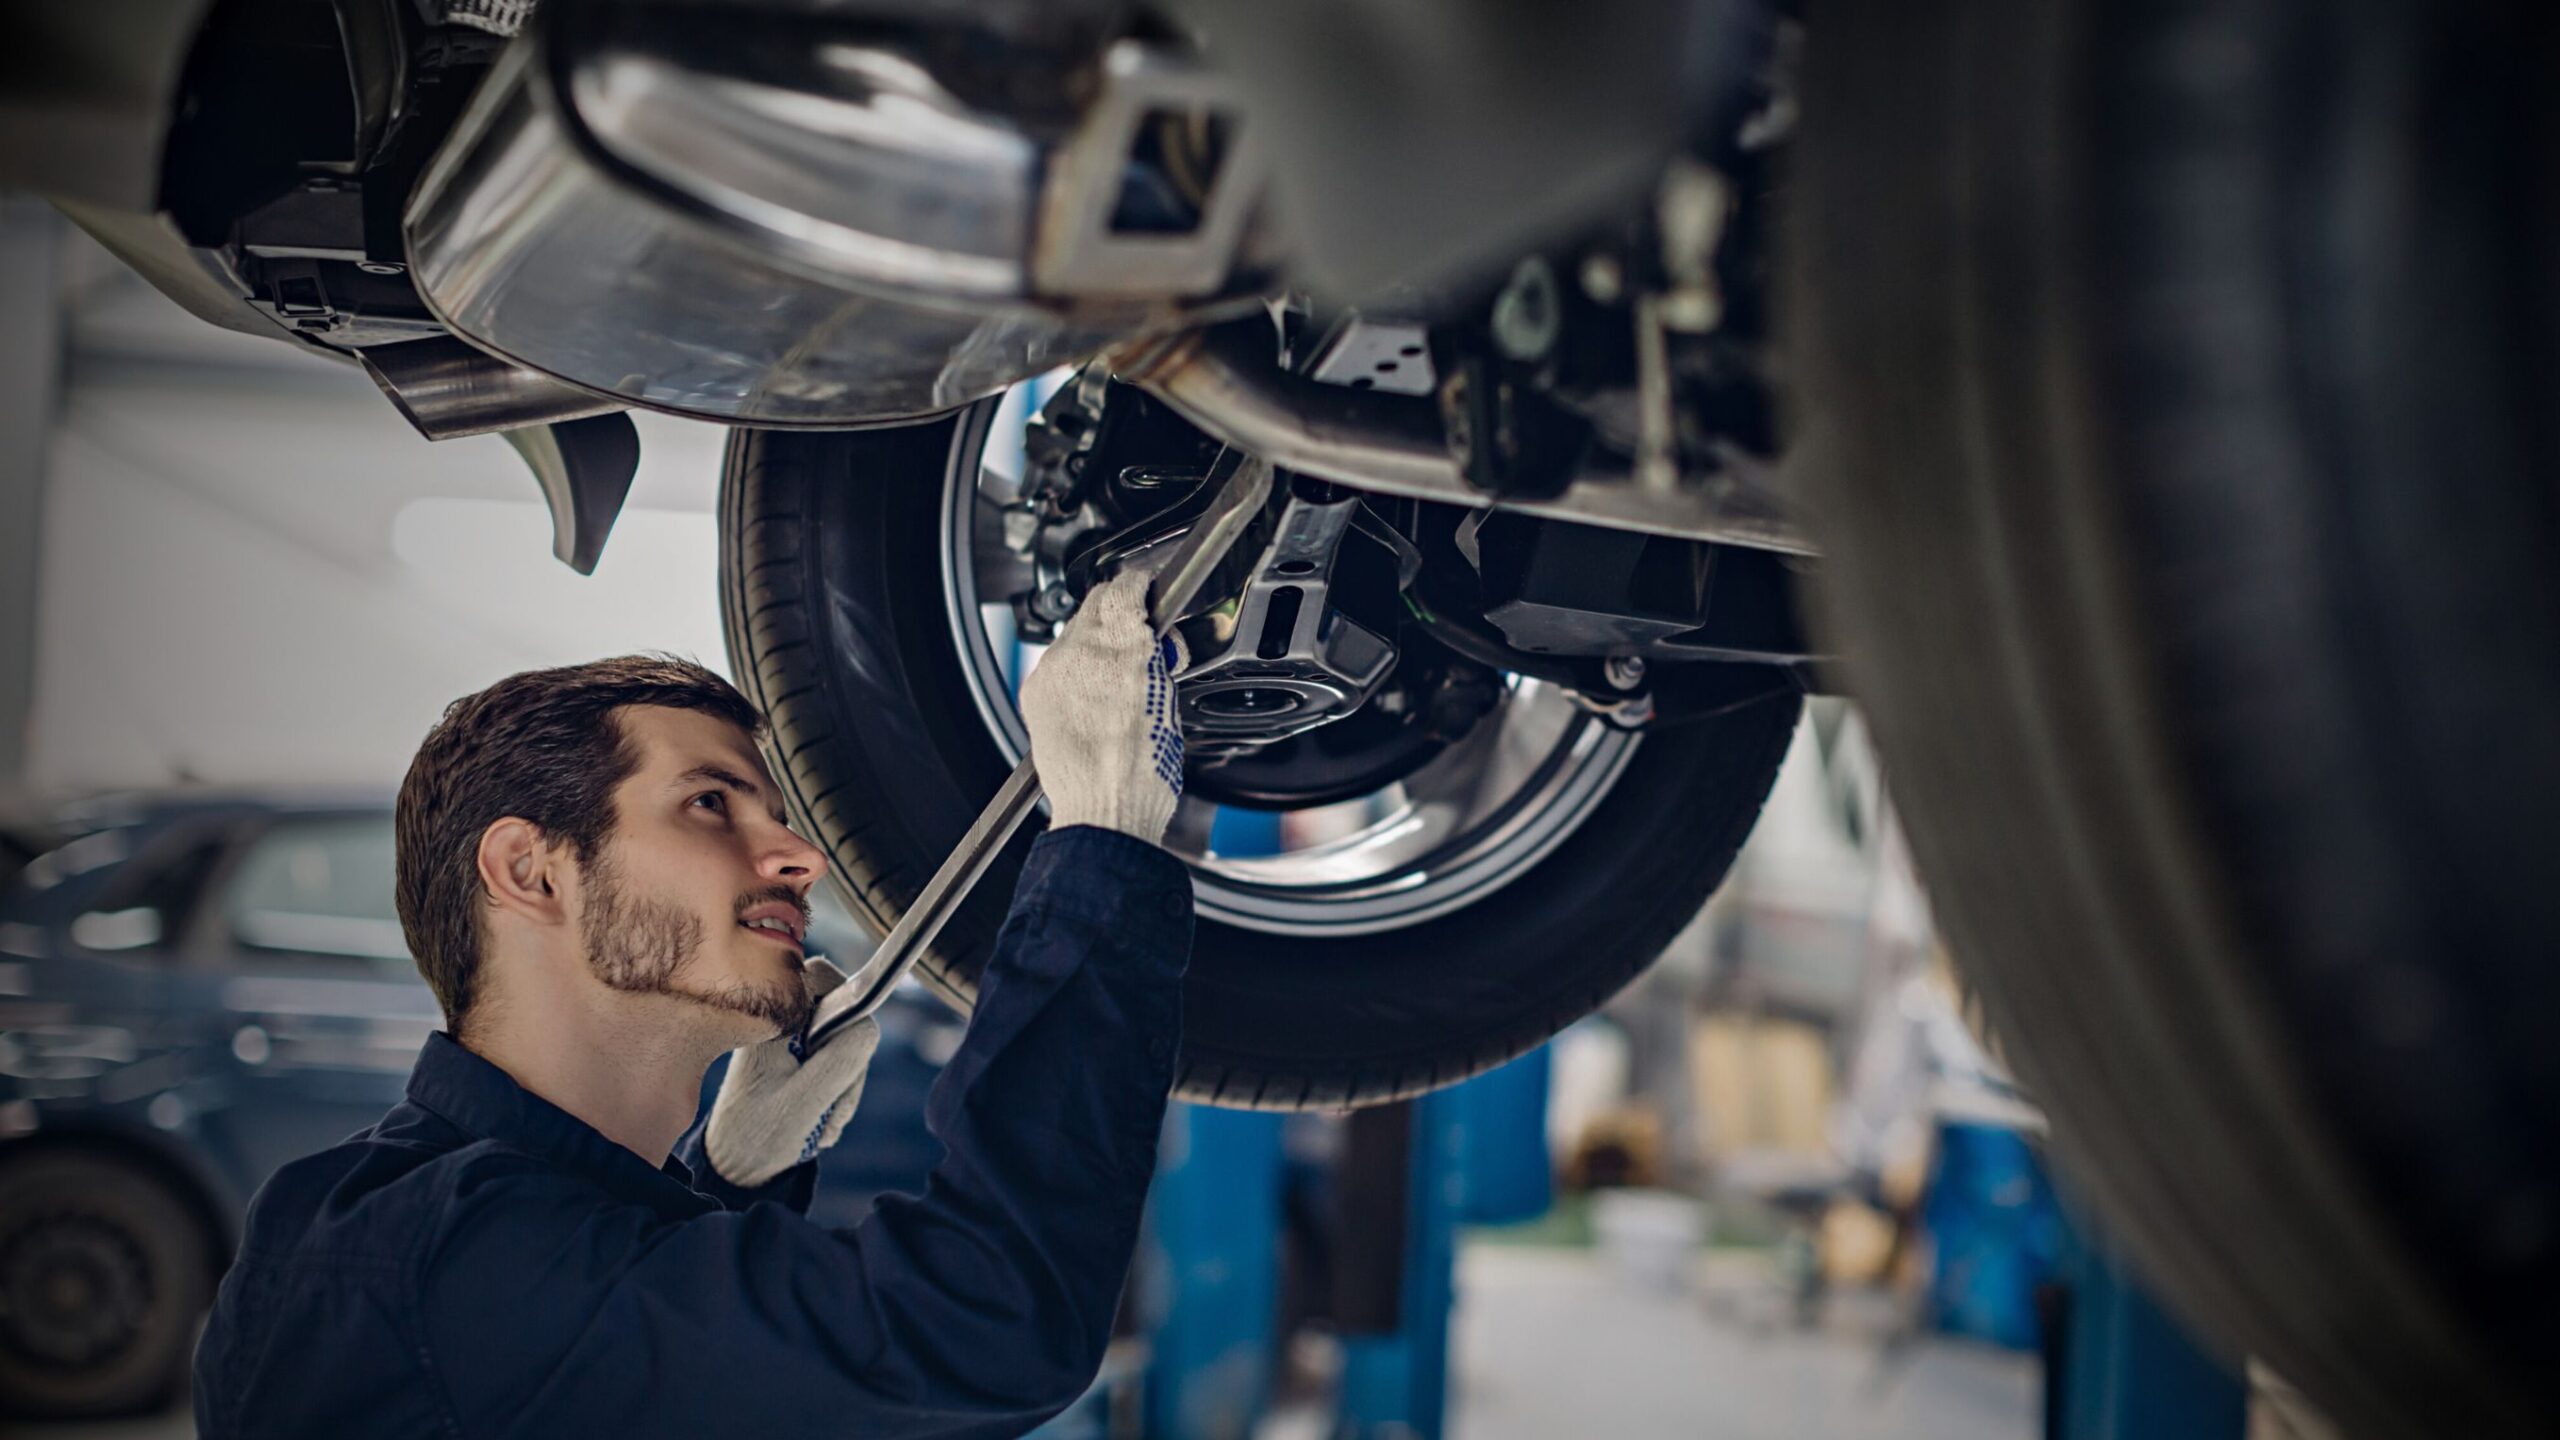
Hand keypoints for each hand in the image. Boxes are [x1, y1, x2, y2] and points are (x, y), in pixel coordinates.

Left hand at [703, 957, 882, 1187]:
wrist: (737, 1169)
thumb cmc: (761, 1135)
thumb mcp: (808, 1098)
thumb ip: (843, 1057)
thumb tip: (869, 1025)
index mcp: (774, 1022)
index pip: (825, 977)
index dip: (850, 1003)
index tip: (847, 1048)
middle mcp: (780, 1024)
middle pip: (843, 1015)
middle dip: (848, 1062)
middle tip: (833, 1103)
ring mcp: (788, 1044)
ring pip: (843, 1044)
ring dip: (844, 1085)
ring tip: (822, 1122)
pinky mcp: (794, 1063)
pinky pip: (834, 1064)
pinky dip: (836, 1093)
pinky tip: (818, 1120)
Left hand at [1020, 569, 1186, 845]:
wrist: (1102, 812)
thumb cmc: (1142, 774)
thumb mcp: (1169, 702)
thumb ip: (1155, 659)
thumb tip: (1152, 643)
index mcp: (1123, 649)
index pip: (1125, 588)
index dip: (1140, 588)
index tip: (1148, 593)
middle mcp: (1080, 652)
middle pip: (1095, 605)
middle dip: (1119, 616)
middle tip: (1140, 642)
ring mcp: (1052, 672)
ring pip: (1074, 634)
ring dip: (1096, 644)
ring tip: (1117, 679)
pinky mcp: (1035, 692)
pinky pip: (1056, 664)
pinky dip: (1074, 671)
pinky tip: (1093, 698)